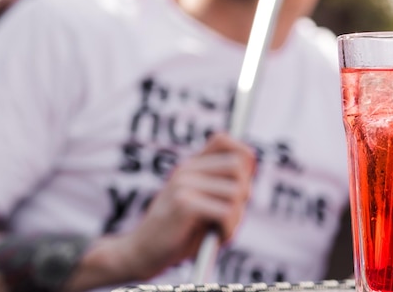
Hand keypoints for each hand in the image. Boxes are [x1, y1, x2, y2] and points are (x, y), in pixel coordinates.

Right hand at [121, 133, 255, 280]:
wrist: (142, 253)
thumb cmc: (179, 233)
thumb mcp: (202, 204)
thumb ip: (222, 187)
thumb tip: (250, 171)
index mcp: (191, 166)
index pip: (223, 139)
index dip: (242, 156)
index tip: (242, 181)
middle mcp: (186, 169)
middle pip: (238, 164)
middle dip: (244, 190)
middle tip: (231, 212)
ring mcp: (184, 184)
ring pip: (236, 191)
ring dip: (237, 216)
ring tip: (221, 228)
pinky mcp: (184, 204)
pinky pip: (226, 211)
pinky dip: (228, 228)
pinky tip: (216, 236)